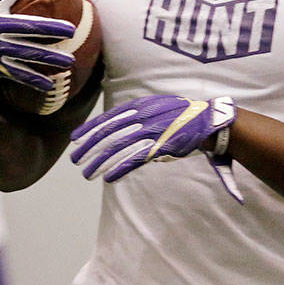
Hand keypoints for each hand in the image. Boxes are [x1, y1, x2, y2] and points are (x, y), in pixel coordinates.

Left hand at [70, 94, 241, 201]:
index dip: (89, 129)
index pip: (108, 118)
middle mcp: (143, 117)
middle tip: (75, 160)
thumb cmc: (182, 116)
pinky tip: (108, 178)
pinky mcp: (160, 147)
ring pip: (118, 149)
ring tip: (87, 174)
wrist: (208, 122)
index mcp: (140, 106)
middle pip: (108, 134)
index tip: (75, 139)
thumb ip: (139, 114)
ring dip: (100, 162)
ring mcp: (151, 132)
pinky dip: (119, 169)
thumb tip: (121, 124)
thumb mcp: (157, 107)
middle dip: (89, 147)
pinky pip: (135, 159)